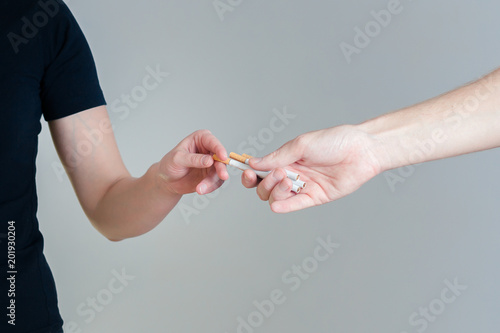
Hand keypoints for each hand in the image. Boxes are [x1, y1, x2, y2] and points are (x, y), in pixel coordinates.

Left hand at [158, 130, 227, 194]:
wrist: (167, 180)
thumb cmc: (170, 164)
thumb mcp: (178, 159)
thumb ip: (193, 159)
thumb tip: (209, 160)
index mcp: (200, 139)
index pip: (212, 141)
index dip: (219, 148)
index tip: (222, 157)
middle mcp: (209, 149)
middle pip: (220, 158)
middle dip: (221, 168)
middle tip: (222, 176)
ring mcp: (212, 163)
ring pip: (220, 172)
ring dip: (211, 181)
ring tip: (200, 189)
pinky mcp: (212, 175)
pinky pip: (216, 181)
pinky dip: (210, 187)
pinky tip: (201, 190)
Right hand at [241, 125, 384, 212]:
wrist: (362, 150)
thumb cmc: (334, 141)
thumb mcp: (301, 145)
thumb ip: (277, 156)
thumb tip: (253, 163)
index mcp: (286, 159)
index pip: (261, 170)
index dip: (250, 174)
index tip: (246, 173)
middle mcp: (292, 174)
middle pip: (265, 187)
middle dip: (266, 183)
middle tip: (279, 174)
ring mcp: (303, 187)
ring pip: (277, 198)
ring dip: (276, 192)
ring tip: (289, 181)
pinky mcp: (315, 198)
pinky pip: (295, 205)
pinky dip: (284, 206)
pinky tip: (277, 205)